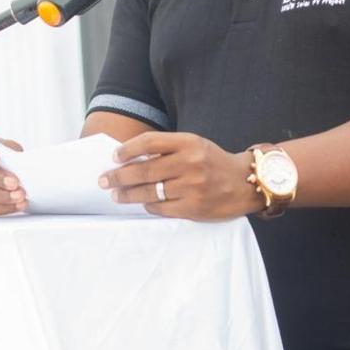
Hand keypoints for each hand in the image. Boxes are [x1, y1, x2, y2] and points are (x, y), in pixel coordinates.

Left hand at [100, 132, 262, 219]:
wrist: (245, 183)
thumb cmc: (213, 162)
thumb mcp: (194, 145)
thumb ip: (168, 149)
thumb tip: (130, 158)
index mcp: (189, 143)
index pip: (150, 142)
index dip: (128, 149)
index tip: (114, 157)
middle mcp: (190, 163)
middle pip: (144, 170)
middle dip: (119, 176)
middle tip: (104, 180)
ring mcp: (192, 187)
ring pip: (149, 191)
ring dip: (128, 194)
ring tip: (116, 195)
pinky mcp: (194, 208)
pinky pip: (161, 208)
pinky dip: (148, 206)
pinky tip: (142, 204)